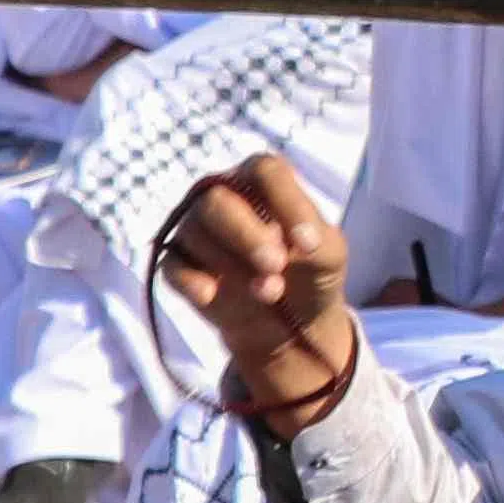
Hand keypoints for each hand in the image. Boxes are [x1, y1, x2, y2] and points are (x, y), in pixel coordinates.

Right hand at [161, 150, 361, 436]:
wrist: (293, 331)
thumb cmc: (314, 280)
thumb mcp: (330, 260)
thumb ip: (314, 242)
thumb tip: (285, 243)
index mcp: (265, 186)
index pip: (264, 171)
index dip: (284, 204)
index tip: (308, 247)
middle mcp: (226, 201)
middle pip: (217, 197)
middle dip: (249, 234)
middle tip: (278, 270)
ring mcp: (197, 234)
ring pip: (193, 229)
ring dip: (230, 260)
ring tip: (266, 291)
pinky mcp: (181, 270)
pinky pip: (173, 266)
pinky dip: (195, 281)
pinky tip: (218, 298)